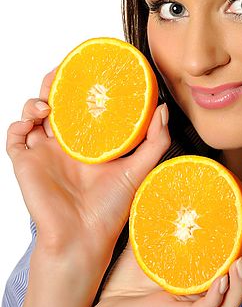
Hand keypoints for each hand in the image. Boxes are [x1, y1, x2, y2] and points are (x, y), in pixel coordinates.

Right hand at [6, 69, 170, 273]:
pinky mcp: (26, 163)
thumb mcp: (139, 169)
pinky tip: (35, 120)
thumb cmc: (111, 209)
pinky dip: (19, 123)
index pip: (84, 105)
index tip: (92, 67)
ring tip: (50, 102)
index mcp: (90, 142)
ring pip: (32, 114)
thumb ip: (154, 141)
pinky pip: (15, 137)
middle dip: (57, 83)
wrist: (84, 239)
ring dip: (37, 100)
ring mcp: (44, 152)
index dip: (83, 85)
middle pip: (56, 103)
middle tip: (67, 71)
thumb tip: (163, 108)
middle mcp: (65, 144)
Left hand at [81, 201, 241, 306]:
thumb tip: (173, 174)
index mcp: (206, 272)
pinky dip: (216, 298)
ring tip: (241, 260)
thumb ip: (167, 211)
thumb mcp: (152, 235)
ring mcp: (191, 305)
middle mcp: (205, 290)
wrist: (104, 306)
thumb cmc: (131, 273)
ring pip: (233, 303)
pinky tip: (221, 280)